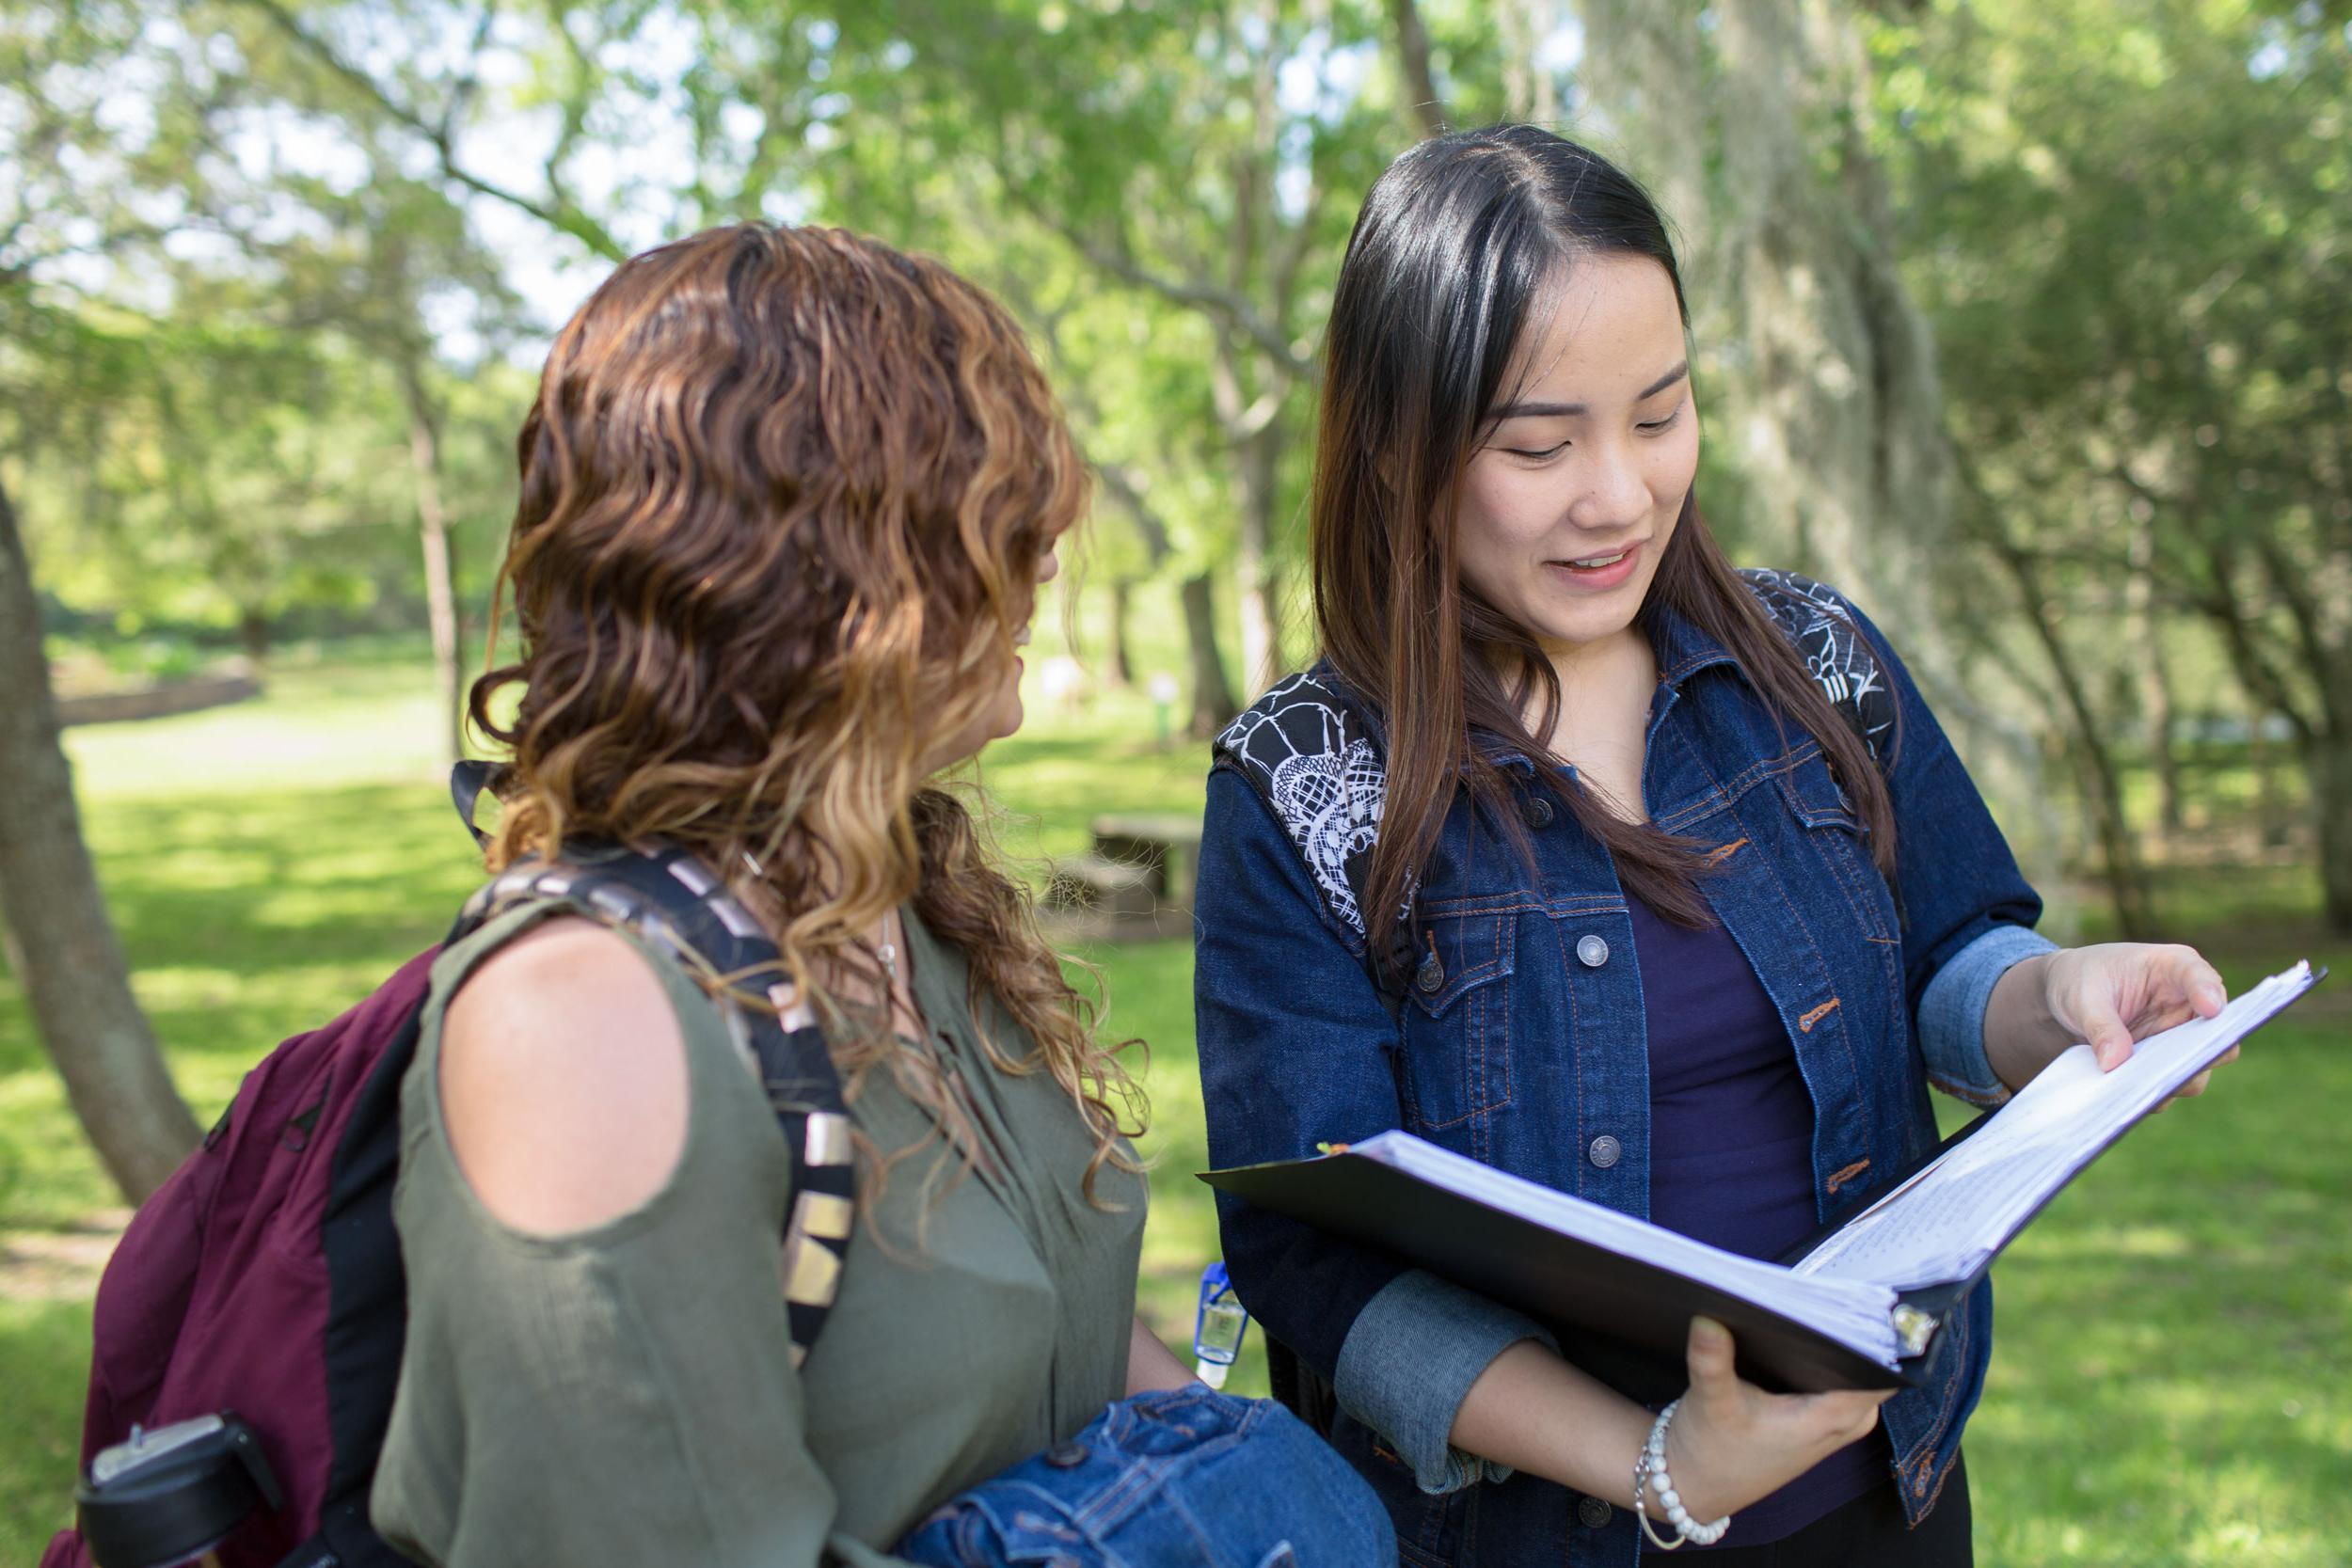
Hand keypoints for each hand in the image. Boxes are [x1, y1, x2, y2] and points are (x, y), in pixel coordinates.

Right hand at [1655, 1317, 1891, 1521]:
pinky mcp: (1825, 1414)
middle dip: (1839, 1323)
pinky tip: (1789, 1329)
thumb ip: (1711, 1360)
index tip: (1843, 1298)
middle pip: (1867, 1357)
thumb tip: (1709, 1316)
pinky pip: (1838, 1371)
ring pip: (1853, 1362)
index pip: (1878, 1368)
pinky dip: (1815, 1350)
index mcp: (1833, 1418)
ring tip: (1795, 1304)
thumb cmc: (1712, 1452)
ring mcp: (1839, 1417)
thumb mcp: (1710, 1403)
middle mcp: (1846, 1418)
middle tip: (1805, 1291)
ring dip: (1826, 1335)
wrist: (1700, 1484)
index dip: (1868, 1332)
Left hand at [2038, 943, 2234, 1106]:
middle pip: (2217, 1034)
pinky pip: (2169, 1086)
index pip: (2200, 976)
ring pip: (2197, 1069)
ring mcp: (2179, 1038)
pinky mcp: (2163, 1064)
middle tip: (2178, 1065)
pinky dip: (2153, 1094)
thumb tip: (2115, 1064)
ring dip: (2175, 1080)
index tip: (2210, 1009)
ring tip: (2144, 1086)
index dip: (2209, 992)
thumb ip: (2101, 1026)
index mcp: (2172, 968)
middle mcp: (2187, 1005)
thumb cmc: (2080, 980)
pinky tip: (2128, 1097)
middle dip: (2204, 1053)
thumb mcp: (2084, 996)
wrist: (2061, 997)